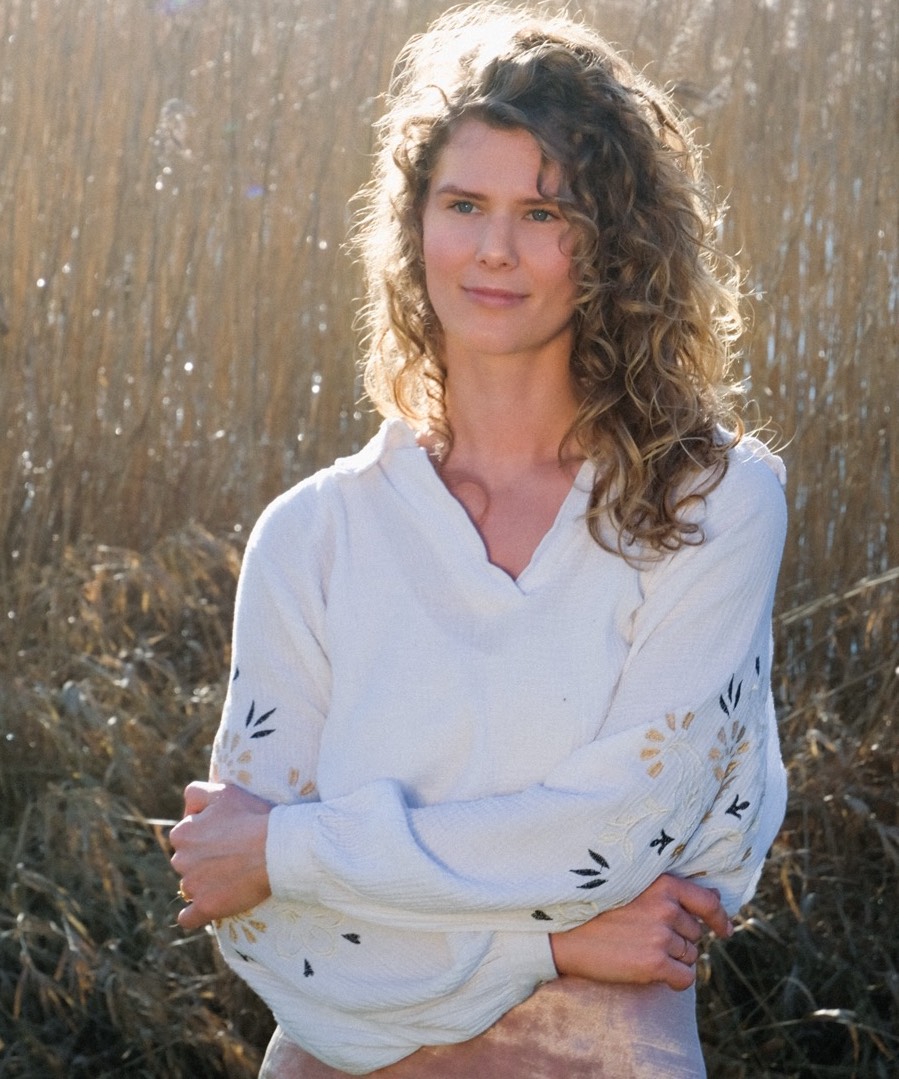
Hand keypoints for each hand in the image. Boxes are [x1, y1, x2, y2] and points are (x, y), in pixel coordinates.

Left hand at [169, 781, 272, 929]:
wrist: (276, 848)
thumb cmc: (253, 816)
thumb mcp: (223, 792)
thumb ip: (196, 794)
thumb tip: (187, 809)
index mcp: (182, 833)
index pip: (186, 836)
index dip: (206, 834)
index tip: (226, 835)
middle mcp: (180, 860)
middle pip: (187, 861)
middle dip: (203, 859)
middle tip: (232, 855)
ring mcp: (193, 886)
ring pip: (190, 886)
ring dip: (204, 883)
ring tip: (232, 876)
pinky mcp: (206, 907)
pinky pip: (188, 917)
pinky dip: (194, 914)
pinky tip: (204, 909)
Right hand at [549, 874, 731, 990]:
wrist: (565, 934)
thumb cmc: (598, 909)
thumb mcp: (635, 888)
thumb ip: (673, 892)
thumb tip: (715, 897)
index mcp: (663, 884)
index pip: (708, 902)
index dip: (720, 919)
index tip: (724, 931)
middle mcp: (666, 908)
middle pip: (695, 934)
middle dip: (679, 939)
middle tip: (646, 937)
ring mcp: (661, 936)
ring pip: (689, 956)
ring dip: (673, 959)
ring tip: (641, 950)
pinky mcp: (654, 963)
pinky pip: (685, 979)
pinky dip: (674, 981)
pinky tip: (652, 973)